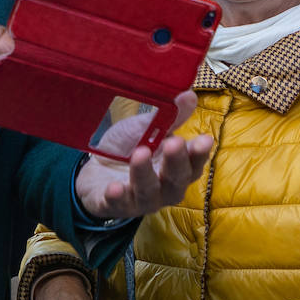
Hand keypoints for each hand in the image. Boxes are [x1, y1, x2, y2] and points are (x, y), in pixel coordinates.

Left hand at [74, 91, 212, 219]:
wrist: (94, 169)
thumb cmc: (128, 148)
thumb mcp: (148, 129)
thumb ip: (170, 116)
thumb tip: (189, 94)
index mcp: (176, 169)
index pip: (194, 163)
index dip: (199, 153)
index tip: (204, 139)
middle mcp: (163, 189)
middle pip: (176, 181)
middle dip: (176, 162)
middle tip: (174, 142)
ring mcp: (140, 200)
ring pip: (148, 192)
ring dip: (145, 174)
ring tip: (141, 153)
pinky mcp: (114, 206)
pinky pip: (118, 204)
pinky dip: (117, 196)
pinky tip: (115, 187)